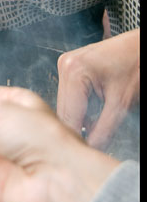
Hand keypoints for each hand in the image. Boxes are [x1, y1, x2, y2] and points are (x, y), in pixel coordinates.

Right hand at [56, 28, 139, 149]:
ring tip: (92, 132)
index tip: (80, 155)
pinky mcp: (69, 67)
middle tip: (88, 148)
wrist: (141, 46)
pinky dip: (80, 108)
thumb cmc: (136, 66)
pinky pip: (69, 95)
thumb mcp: (122, 104)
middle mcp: (64, 65)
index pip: (68, 115)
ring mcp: (65, 64)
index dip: (75, 138)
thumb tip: (91, 150)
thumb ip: (104, 130)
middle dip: (76, 128)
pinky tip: (92, 117)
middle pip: (63, 109)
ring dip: (77, 119)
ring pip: (65, 103)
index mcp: (74, 71)